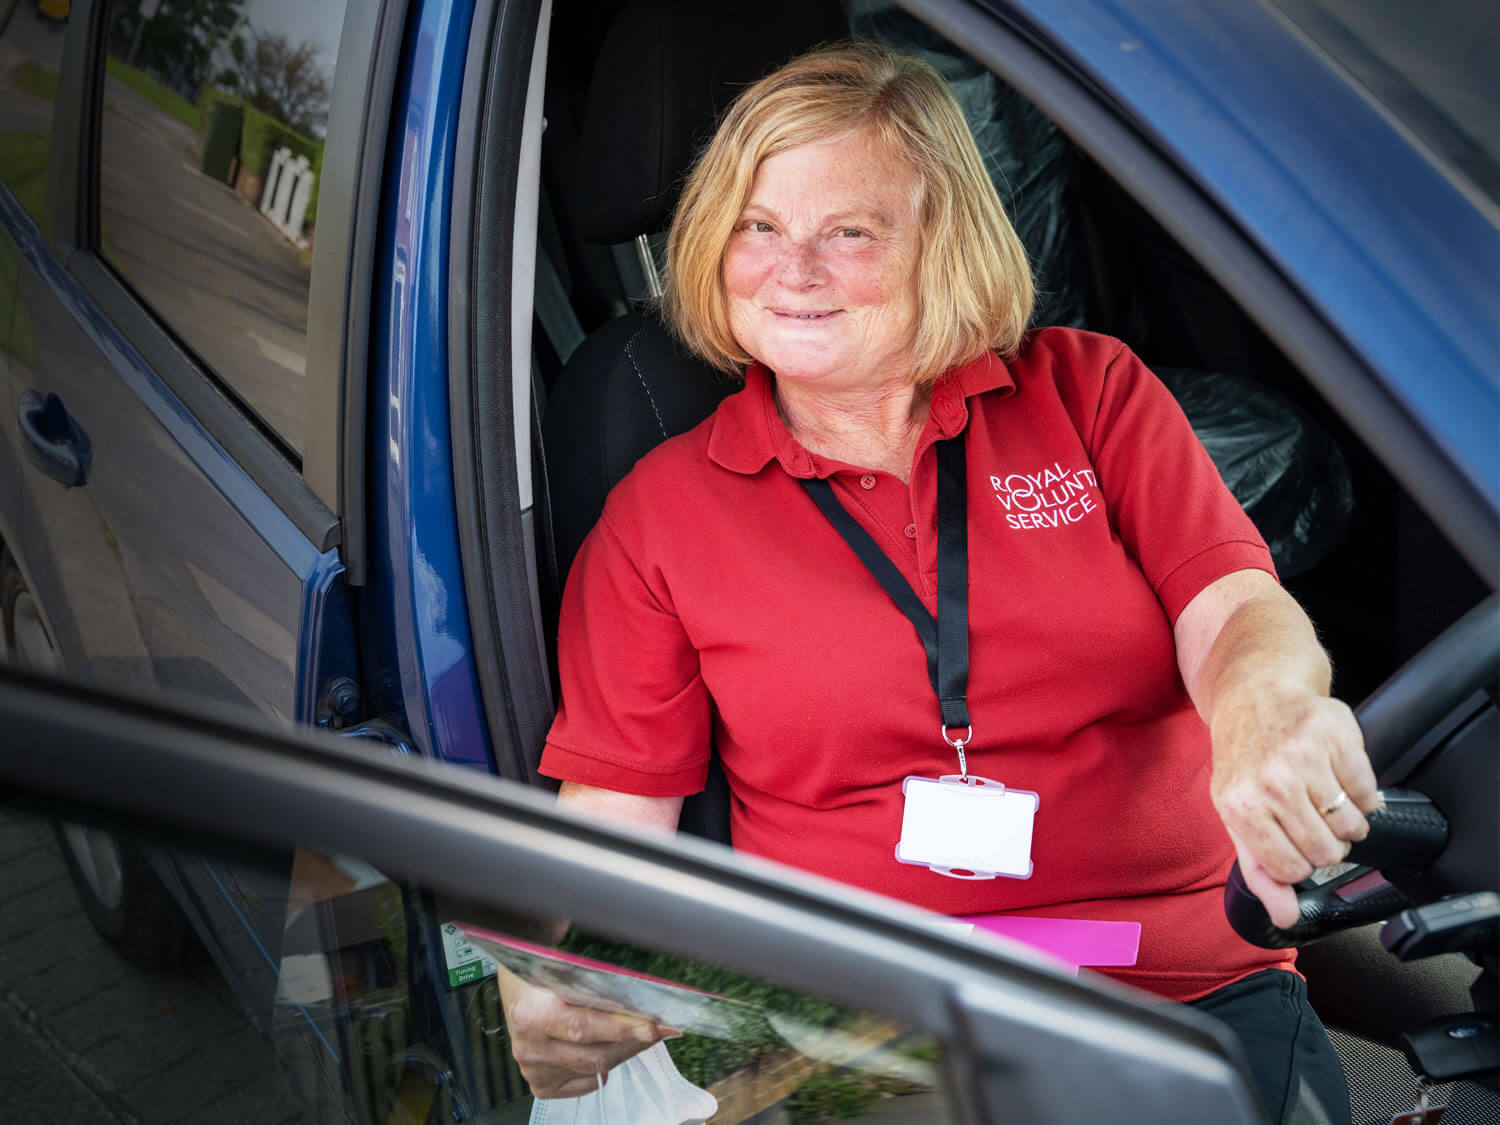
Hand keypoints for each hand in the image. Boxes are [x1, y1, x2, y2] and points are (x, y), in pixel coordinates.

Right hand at [496, 968, 671, 1098]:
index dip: (622, 1028)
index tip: (655, 1024)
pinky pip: (585, 1081)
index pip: (583, 1027)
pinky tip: (610, 1049)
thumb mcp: (560, 963)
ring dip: (625, 1050)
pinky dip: (603, 1068)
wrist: (516, 988)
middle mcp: (531, 1047)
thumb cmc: (541, 970)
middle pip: (596, 1053)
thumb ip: (592, 978)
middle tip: (664, 1027)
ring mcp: (535, 1069)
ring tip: (644, 1033)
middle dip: (635, 1040)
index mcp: (531, 1014)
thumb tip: (636, 981)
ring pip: (595, 1068)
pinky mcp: (541, 1083)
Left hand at [1209, 683, 1379, 929]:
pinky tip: (1339, 779)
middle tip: (1311, 819)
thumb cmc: (1245, 762)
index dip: (1300, 863)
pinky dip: (1363, 795)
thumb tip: (1287, 919)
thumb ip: (1260, 872)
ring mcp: (1304, 756)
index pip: (1292, 870)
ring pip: (1353, 827)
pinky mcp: (1337, 735)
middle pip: (1327, 852)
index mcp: (1241, 806)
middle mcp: (1271, 781)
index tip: (1294, 844)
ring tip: (1326, 799)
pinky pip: (1370, 793)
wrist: (1254, 697)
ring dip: (1347, 822)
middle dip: (1326, 843)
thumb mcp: (1237, 816)